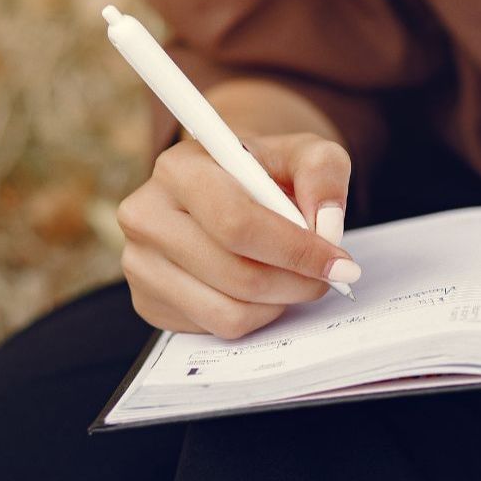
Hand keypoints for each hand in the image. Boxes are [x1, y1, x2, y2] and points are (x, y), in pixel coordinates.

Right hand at [117, 133, 358, 337]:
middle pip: (237, 275)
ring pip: (229, 311)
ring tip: (295, 277)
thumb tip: (327, 225)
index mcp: (179, 169)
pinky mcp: (147, 301)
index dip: (296, 250)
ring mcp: (139, 263)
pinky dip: (257, 315)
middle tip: (329, 276)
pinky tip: (264, 287)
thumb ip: (324, 173)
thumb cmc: (267, 170)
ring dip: (280, 302)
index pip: (238, 224)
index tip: (341, 263)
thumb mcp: (305, 153)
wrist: (229, 185)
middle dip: (298, 282)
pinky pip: (218, 328)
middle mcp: (146, 215)